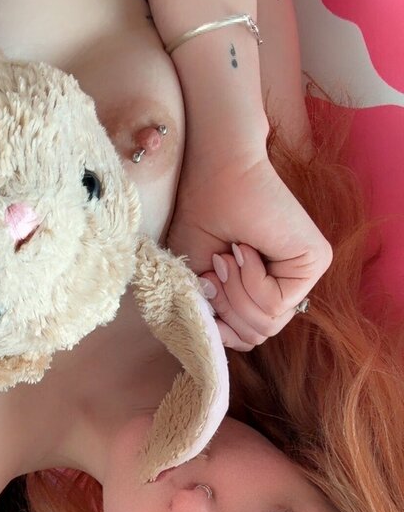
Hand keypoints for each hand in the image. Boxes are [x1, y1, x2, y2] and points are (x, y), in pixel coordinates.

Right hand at [167, 151, 332, 350]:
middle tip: (218, 264)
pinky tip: (247, 248)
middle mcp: (289, 284)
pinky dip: (250, 280)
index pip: (247, 336)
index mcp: (263, 288)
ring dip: (235, 292)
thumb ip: (212, 315)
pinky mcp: (315, 261)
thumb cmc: (201, 213)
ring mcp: (304, 276)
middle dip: (227, 307)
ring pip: (265, 325)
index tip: (206, 284)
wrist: (218, 168)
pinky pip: (274, 304)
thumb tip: (219, 342)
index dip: (220, 325)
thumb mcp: (196, 278)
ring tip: (230, 254)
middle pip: (257, 335)